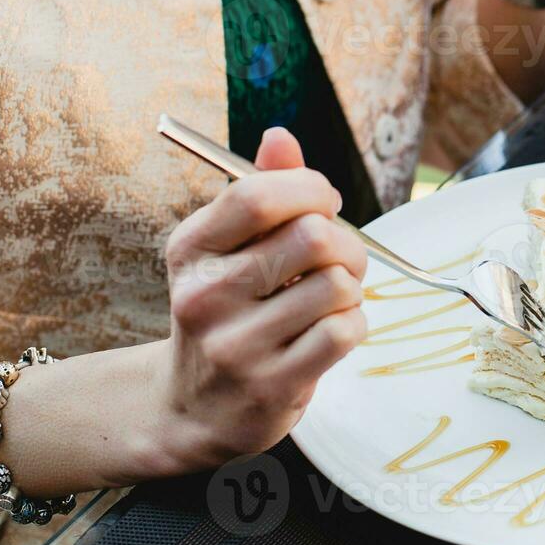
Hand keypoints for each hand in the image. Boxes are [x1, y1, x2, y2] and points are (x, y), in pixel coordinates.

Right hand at [151, 128, 367, 469]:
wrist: (194, 408)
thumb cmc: (227, 311)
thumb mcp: (228, 249)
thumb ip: (260, 190)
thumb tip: (279, 136)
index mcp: (191, 250)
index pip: (257, 195)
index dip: (310, 188)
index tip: (324, 201)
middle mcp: (205, 296)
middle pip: (312, 237)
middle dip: (345, 242)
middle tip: (338, 259)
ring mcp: (236, 346)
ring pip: (337, 285)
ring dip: (351, 289)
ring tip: (330, 300)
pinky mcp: (270, 386)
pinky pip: (344, 332)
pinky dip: (353, 325)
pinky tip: (330, 331)